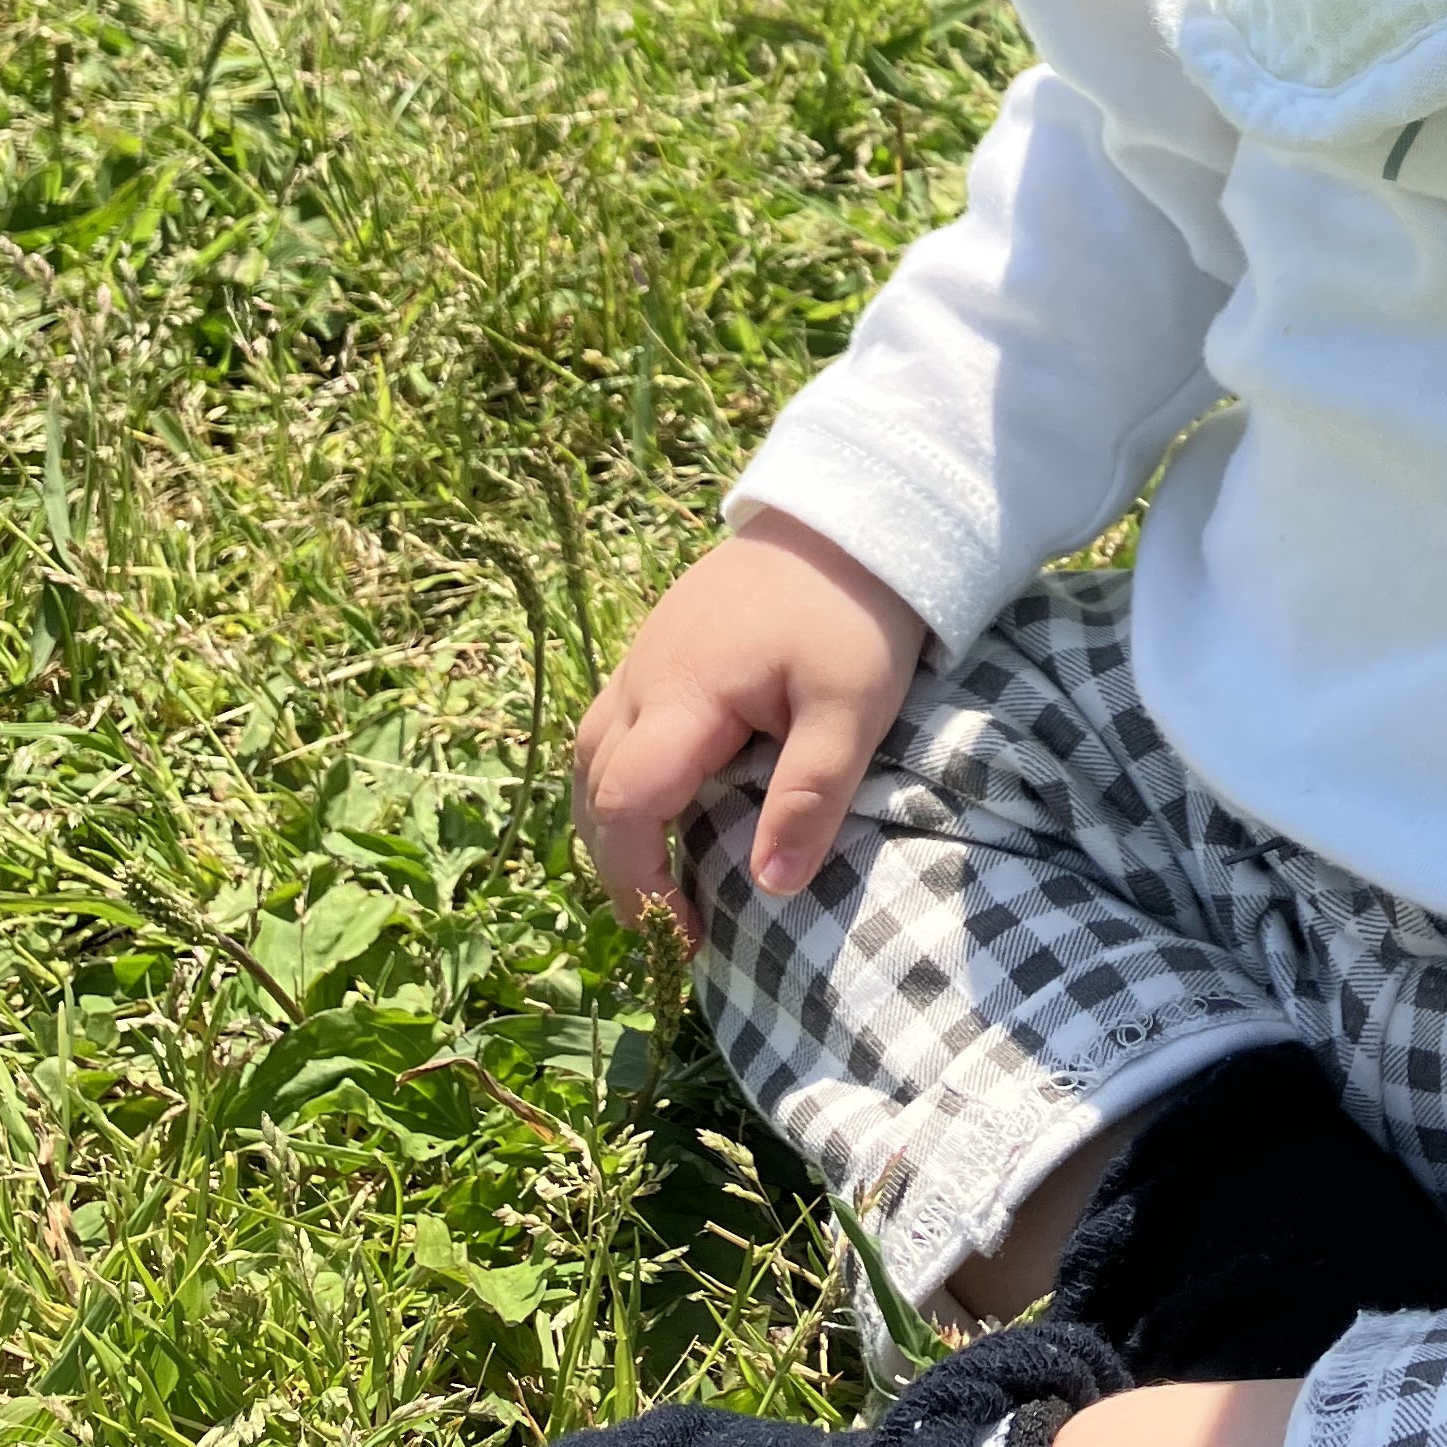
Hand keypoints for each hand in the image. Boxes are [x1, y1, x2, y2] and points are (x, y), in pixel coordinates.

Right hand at [571, 510, 923, 937]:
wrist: (852, 514)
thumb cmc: (855, 612)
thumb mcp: (851, 708)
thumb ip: (810, 795)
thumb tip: (772, 888)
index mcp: (682, 694)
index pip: (625, 805)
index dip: (639, 880)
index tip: (682, 933)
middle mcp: (642, 676)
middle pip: (592, 787)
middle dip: (617, 863)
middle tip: (669, 922)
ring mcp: (643, 655)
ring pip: (591, 754)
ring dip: (610, 821)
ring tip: (657, 875)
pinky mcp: (659, 644)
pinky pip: (613, 723)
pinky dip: (620, 777)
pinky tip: (665, 801)